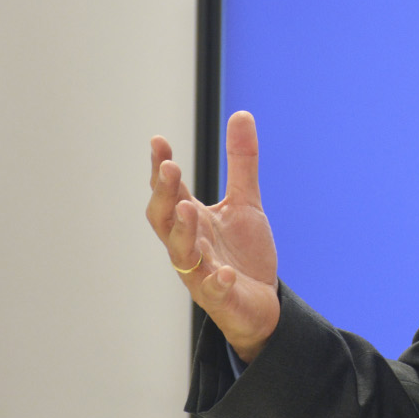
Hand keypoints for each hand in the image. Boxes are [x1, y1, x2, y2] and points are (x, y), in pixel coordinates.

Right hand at [147, 110, 280, 361]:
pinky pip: (215, 291)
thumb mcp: (245, 202)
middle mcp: (189, 246)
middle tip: (169, 169)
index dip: (161, 169)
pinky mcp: (222, 298)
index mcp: (191, 221)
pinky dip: (218, 282)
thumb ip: (241, 163)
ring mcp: (202, 273)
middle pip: (165, 220)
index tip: (158, 141)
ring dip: (183, 232)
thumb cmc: (242, 253)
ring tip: (188, 208)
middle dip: (164, 195)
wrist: (260, 303)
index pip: (170, 192)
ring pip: (182, 255)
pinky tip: (226, 272)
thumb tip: (242, 114)